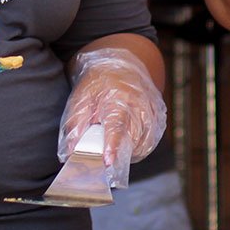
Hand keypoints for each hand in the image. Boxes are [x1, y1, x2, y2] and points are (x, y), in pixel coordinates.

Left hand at [59, 48, 165, 188]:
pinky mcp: (159, 119)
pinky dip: (136, 149)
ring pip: (142, 144)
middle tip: (102, 160)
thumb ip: (75, 125)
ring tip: (112, 146)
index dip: (112, 145)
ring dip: (127, 153)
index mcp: (119, 97)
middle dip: (118, 154)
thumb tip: (70, 151)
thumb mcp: (81, 99)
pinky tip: (125, 144)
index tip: (108, 162)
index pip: (117, 124)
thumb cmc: (98, 85)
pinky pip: (148, 144)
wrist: (122, 67)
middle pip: (132, 138)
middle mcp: (140, 105)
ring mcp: (152, 113)